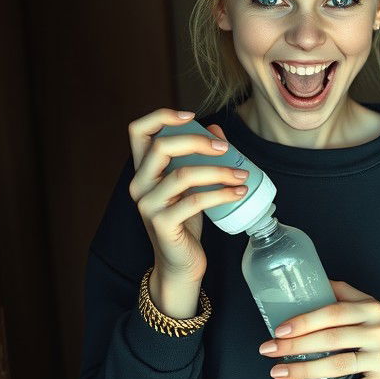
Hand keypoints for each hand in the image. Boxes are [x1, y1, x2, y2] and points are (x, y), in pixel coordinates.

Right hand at [127, 109, 249, 309]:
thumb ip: (199, 160)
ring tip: (242, 175)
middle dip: (197, 141)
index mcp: (143, 170)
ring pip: (182, 174)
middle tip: (226, 148)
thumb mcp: (191, 187)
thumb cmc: (186, 221)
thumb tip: (216, 131)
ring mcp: (148, 205)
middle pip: (161, 146)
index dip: (161, 116)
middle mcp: (139, 184)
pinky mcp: (162, 224)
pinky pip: (194, 201)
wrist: (180, 263)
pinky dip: (222, 193)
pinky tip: (240, 192)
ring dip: (218, 171)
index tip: (191, 115)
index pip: (138, 130)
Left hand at [260, 281, 379, 378]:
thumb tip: (310, 280)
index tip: (279, 329)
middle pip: (331, 339)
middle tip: (270, 350)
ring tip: (278, 372)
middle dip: (295, 346)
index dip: (304, 321)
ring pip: (337, 366)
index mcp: (372, 309)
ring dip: (303, 371)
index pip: (333, 313)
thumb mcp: (371, 307)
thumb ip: (343, 294)